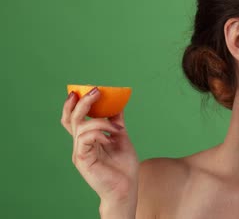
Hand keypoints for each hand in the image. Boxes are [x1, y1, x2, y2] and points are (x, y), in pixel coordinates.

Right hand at [61, 87, 138, 208]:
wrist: (126, 187)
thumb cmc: (123, 166)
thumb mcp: (121, 137)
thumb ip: (116, 122)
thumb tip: (118, 103)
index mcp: (87, 139)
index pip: (73, 119)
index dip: (72, 105)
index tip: (79, 90)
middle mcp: (80, 144)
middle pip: (72, 119)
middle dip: (83, 103)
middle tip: (96, 91)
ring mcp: (80, 152)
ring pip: (80, 127)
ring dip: (100, 121)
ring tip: (116, 128)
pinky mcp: (83, 160)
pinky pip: (85, 139)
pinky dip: (98, 133)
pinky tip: (110, 137)